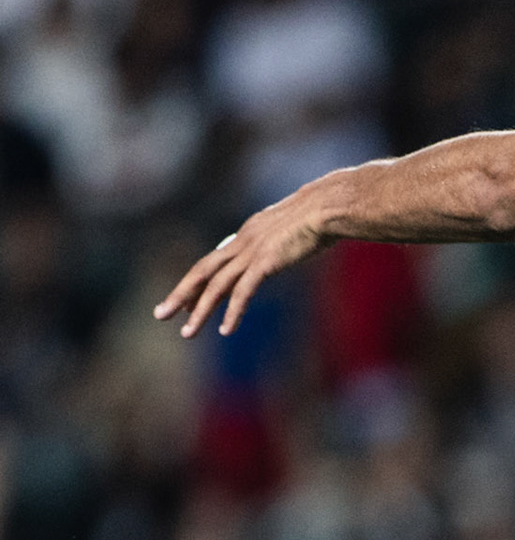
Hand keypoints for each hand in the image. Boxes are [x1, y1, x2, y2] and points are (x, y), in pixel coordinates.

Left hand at [154, 191, 333, 337]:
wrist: (330, 206)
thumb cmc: (325, 212)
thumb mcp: (299, 224)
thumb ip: (289, 236)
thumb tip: (297, 240)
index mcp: (250, 231)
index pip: (216, 260)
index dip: (198, 282)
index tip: (184, 301)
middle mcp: (244, 240)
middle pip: (203, 270)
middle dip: (180, 294)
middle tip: (160, 314)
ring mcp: (253, 251)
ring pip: (216, 285)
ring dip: (199, 310)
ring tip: (186, 333)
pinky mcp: (265, 263)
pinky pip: (243, 292)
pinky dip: (232, 312)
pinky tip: (225, 330)